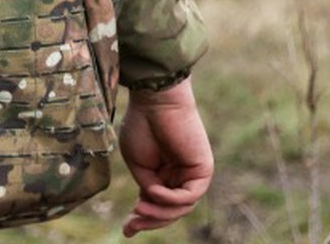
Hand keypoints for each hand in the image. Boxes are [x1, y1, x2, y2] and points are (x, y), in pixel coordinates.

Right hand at [119, 78, 212, 234]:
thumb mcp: (139, 165)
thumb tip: (151, 205)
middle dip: (152, 220)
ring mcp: (192, 174)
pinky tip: (154, 191)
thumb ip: (148, 187)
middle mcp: (180, 176)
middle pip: (171, 210)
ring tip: (139, 208)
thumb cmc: (142, 126)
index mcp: (164, 174)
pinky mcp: (203, 170)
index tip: (127, 229)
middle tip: (131, 225)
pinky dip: (171, 198)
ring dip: (160, 213)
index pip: (158, 204)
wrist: (154, 101)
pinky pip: (189, 195)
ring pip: (181, 207)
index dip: (144, 218)